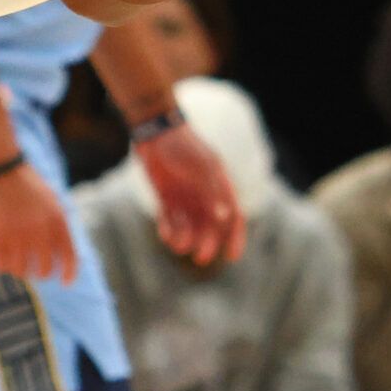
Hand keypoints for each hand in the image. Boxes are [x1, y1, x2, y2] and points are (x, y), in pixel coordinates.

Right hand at [0, 160, 77, 283]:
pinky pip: (0, 264)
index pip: (69, 258)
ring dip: (19, 271)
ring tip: (15, 267)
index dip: (69, 274)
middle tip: (34, 272)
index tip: (64, 282)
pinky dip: (1, 266)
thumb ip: (56, 224)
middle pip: (45, 269)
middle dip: (40, 273)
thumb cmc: (23, 180)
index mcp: (57, 221)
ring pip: (21, 270)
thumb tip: (62, 250)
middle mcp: (40, 232)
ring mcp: (17, 236)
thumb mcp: (50, 199)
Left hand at [135, 125, 244, 266]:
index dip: (235, 238)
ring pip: (189, 227)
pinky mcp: (165, 198)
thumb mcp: (202, 167)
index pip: (234, 218)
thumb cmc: (183, 147)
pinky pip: (169, 221)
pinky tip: (165, 235)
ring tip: (177, 244)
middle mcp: (204, 196)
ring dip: (185, 239)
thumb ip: (213, 191)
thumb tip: (224, 217)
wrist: (155, 132)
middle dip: (207, 244)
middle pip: (210, 227)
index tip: (231, 256)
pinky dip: (168, 230)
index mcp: (220, 188)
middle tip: (200, 258)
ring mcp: (184, 198)